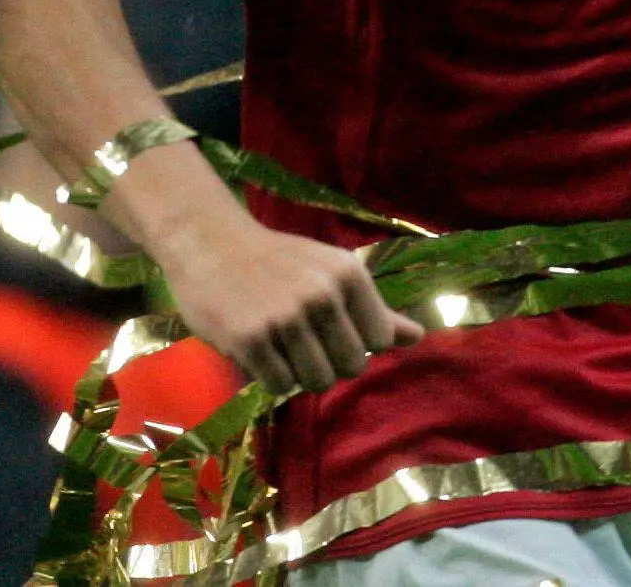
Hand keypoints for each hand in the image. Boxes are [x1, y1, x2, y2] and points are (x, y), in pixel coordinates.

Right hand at [154, 210, 425, 394]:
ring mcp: (285, 319)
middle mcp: (321, 295)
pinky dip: (273, 377)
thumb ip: (375, 309)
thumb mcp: (333, 272)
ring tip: (284, 348)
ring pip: (317, 381)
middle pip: (351, 367)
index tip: (335, 333)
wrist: (212, 245)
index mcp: (348, 275)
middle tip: (307, 345)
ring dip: (302, 374)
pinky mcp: (249, 340)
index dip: (360, 344)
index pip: (380, 340)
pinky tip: (262, 352)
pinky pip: (280, 385)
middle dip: (332, 365)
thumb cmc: (280, 261)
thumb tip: (418, 337)